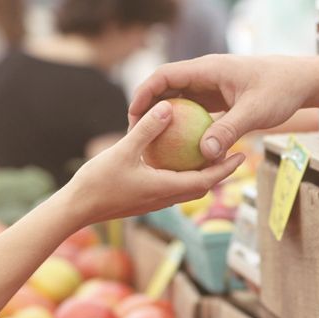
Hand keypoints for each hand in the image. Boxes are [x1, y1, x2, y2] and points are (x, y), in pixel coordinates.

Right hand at [67, 100, 245, 224]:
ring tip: (210, 154)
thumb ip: (147, 129)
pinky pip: (171, 187)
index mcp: (166, 189)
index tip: (242, 155)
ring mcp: (154, 201)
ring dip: (202, 174)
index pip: (206, 180)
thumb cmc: (98, 182)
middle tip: (234, 153)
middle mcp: (165, 198)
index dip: (226, 168)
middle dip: (220, 172)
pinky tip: (176, 159)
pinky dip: (182, 175)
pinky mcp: (144, 200)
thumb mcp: (123, 150)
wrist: (76, 209)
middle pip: (202, 186)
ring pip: (187, 188)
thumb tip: (168, 107)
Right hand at [129, 54, 315, 161]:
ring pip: (179, 101)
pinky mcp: (219, 99)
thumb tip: (204, 154)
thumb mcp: (255, 112)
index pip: (165, 76)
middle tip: (135, 134)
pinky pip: (195, 112)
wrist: (301, 82)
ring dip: (165, 119)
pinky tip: (180, 149)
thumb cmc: (280, 90)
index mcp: (208, 69)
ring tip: (152, 143)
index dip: (145, 93)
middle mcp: (206, 75)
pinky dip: (185, 127)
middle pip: (166, 88)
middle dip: (148, 109)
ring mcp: (212, 87)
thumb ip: (229, 131)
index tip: (133, 115)